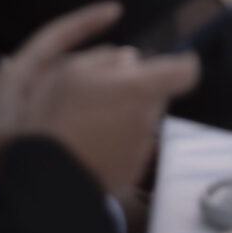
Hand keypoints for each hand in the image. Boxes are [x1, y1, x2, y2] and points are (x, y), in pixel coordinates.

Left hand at [0, 1, 126, 232]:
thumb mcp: (6, 136)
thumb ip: (44, 126)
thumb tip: (87, 113)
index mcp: (16, 75)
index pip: (54, 37)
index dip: (84, 22)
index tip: (114, 10)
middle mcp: (22, 89)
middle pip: (68, 64)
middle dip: (101, 61)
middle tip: (136, 63)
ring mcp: (25, 113)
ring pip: (69, 91)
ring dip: (96, 89)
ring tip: (128, 92)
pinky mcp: (27, 139)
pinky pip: (65, 118)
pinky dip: (86, 117)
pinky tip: (107, 129)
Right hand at [30, 43, 201, 195]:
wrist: (45, 174)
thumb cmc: (56, 114)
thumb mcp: (73, 70)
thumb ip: (108, 58)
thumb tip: (132, 59)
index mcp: (140, 88)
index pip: (186, 72)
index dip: (183, 64)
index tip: (174, 61)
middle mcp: (148, 118)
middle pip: (159, 96)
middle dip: (141, 91)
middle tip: (108, 93)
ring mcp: (142, 147)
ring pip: (145, 121)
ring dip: (129, 116)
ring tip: (92, 121)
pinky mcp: (132, 170)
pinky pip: (133, 146)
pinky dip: (120, 141)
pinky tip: (92, 143)